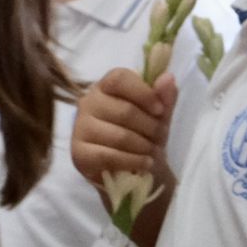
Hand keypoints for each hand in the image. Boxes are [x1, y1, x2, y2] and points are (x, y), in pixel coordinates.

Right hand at [70, 68, 176, 189]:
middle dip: (150, 127)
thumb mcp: (157, 115)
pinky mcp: (79, 153)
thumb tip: (168, 77)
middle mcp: (88, 102)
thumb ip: (164, 96)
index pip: (119, 79)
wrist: (130, 169)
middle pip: (125, 111)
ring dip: (144, 147)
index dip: (143, 93)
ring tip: (153, 153)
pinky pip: (109, 156)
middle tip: (161, 137)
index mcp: (105, 86)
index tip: (160, 110)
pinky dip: (133, 161)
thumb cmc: (142, 134)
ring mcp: (80, 127)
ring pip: (119, 136)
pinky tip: (144, 163)